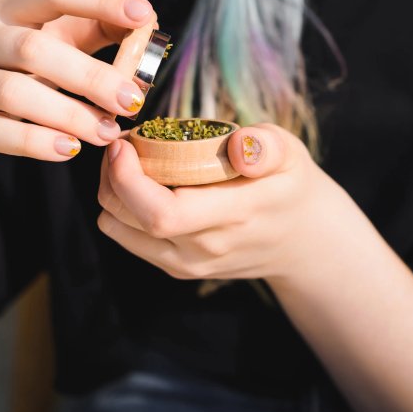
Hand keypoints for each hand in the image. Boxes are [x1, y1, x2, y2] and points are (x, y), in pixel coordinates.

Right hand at [0, 0, 155, 178]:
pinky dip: (36, 142)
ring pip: (13, 92)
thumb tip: (148, 25)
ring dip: (68, 114)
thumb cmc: (14, 72)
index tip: (144, 14)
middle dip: (90, 75)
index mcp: (7, 6)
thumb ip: (95, 30)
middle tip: (131, 100)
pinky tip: (69, 150)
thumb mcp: (50, 42)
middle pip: (33, 47)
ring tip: (107, 132)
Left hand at [97, 124, 348, 282]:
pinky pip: (128, 238)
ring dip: (111, 191)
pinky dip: (121, 208)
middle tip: (122, 144)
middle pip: (130, 219)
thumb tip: (240, 144)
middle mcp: (206, 248)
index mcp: (234, 216)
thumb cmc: (290, 185)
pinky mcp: (178, 268)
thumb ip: (266, 147)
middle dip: (111, 177)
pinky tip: (139, 183)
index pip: (163, 213)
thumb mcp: (290, 155)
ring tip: (127, 160)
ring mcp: (189, 264)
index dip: (129, 179)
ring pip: (119, 229)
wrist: (301, 241)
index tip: (125, 144)